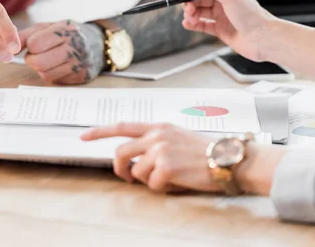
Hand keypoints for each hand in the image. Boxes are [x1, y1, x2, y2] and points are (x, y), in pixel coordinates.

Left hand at [19, 20, 104, 83]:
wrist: (98, 44)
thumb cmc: (67, 34)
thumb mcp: (49, 27)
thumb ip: (27, 35)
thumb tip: (8, 47)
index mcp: (66, 30)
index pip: (35, 44)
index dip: (30, 46)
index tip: (35, 44)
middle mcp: (75, 46)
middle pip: (38, 63)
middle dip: (33, 60)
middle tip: (38, 54)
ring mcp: (80, 63)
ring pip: (45, 74)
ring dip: (42, 68)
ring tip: (49, 59)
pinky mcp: (82, 77)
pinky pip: (56, 81)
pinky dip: (53, 74)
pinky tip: (59, 66)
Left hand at [82, 123, 284, 195]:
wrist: (230, 158)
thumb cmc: (208, 151)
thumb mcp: (178, 137)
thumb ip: (156, 142)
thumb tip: (137, 159)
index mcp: (158, 127)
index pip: (122, 126)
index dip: (99, 131)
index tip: (83, 136)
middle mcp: (156, 135)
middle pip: (120, 153)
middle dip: (120, 169)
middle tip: (126, 177)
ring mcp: (160, 150)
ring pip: (136, 172)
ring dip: (148, 180)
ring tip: (168, 178)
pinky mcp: (166, 167)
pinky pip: (151, 185)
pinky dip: (161, 189)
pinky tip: (177, 182)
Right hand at [180, 0, 275, 61]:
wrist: (263, 39)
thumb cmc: (250, 15)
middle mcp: (224, 0)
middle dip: (190, 2)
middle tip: (187, 10)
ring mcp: (222, 15)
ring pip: (199, 11)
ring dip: (191, 14)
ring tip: (190, 19)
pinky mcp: (220, 29)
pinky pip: (202, 25)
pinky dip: (193, 24)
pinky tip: (188, 25)